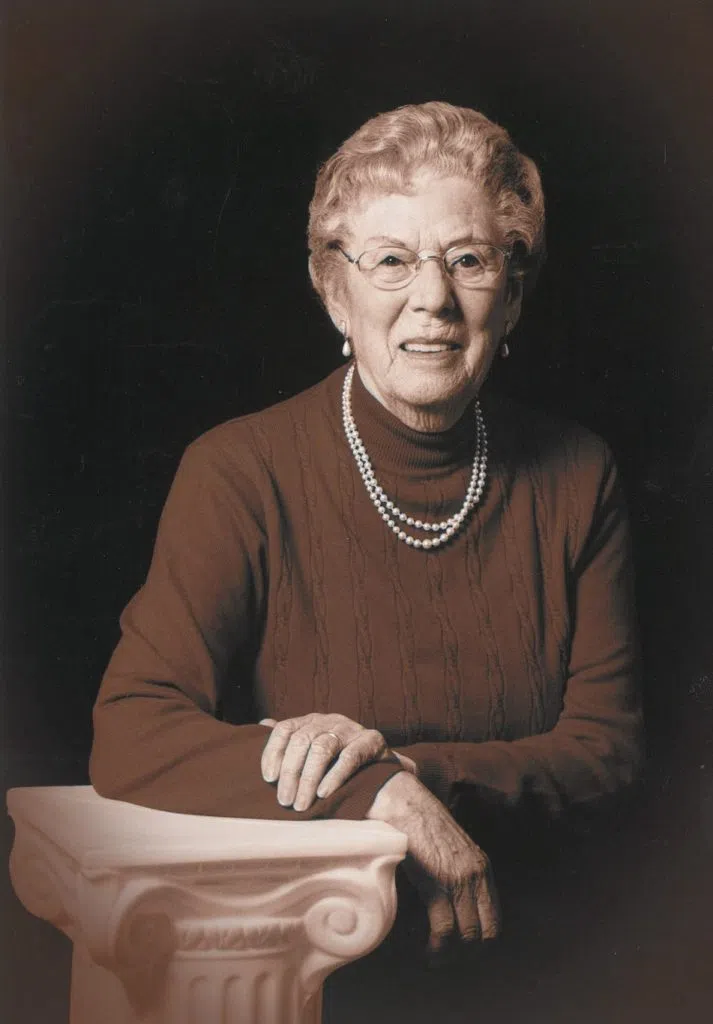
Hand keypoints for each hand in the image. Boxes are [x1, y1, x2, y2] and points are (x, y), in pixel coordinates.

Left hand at [260, 713, 414, 811]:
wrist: (383, 772)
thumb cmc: (339, 764)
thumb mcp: (312, 749)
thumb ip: (291, 739)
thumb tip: (262, 724)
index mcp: (312, 720)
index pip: (285, 729)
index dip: (273, 752)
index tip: (268, 779)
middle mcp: (330, 720)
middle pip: (302, 740)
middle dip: (290, 772)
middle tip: (285, 801)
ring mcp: (351, 728)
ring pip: (323, 748)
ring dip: (308, 779)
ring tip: (301, 804)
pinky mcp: (372, 740)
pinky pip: (350, 757)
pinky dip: (334, 776)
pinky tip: (323, 794)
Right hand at [367, 772, 499, 956]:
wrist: (402, 802)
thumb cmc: (418, 824)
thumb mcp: (448, 848)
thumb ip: (455, 872)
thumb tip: (448, 903)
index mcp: (482, 867)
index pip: (494, 919)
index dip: (480, 942)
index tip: (460, 951)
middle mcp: (478, 875)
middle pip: (486, 933)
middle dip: (467, 955)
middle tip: (446, 960)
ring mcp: (460, 880)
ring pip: (467, 936)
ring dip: (450, 956)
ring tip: (432, 959)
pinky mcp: (439, 884)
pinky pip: (445, 930)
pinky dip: (436, 948)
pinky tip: (425, 950)